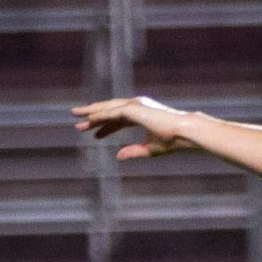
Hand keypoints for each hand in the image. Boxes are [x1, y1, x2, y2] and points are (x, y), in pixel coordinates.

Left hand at [73, 95, 194, 158]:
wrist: (184, 133)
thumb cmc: (173, 141)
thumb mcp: (150, 149)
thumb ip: (133, 151)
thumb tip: (118, 156)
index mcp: (142, 115)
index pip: (119, 119)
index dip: (106, 127)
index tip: (95, 135)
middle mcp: (137, 106)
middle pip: (110, 110)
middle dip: (94, 116)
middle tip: (79, 121)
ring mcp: (134, 105)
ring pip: (107, 108)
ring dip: (92, 112)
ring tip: (76, 115)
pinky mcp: (132, 109)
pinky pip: (111, 112)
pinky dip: (99, 115)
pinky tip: (88, 119)